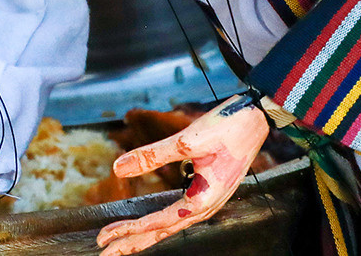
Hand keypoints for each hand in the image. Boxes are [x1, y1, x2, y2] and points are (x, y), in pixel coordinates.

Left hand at [95, 97, 267, 255]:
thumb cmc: (228, 127)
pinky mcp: (208, 191)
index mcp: (202, 200)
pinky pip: (179, 213)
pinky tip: (150, 221)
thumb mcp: (187, 140)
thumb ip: (151, 156)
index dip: (129, 231)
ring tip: (121, 239)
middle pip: (163, 231)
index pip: (158, 223)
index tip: (104, 239)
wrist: (257, 118)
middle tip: (104, 250)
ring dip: (145, 232)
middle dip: (133, 242)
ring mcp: (208, 200)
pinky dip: (160, 220)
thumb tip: (117, 168)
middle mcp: (206, 207)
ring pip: (171, 224)